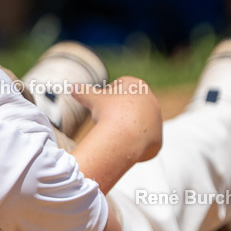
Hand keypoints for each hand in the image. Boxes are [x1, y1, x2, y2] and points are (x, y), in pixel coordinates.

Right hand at [69, 77, 161, 193]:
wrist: (125, 136)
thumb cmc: (109, 112)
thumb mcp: (93, 99)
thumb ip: (84, 92)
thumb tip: (72, 87)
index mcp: (139, 86)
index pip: (123, 85)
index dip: (111, 92)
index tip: (103, 101)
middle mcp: (152, 102)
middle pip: (134, 105)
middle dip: (121, 110)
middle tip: (107, 117)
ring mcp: (157, 122)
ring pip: (140, 124)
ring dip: (128, 127)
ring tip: (113, 133)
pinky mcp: (158, 141)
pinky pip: (144, 142)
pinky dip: (134, 144)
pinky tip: (122, 146)